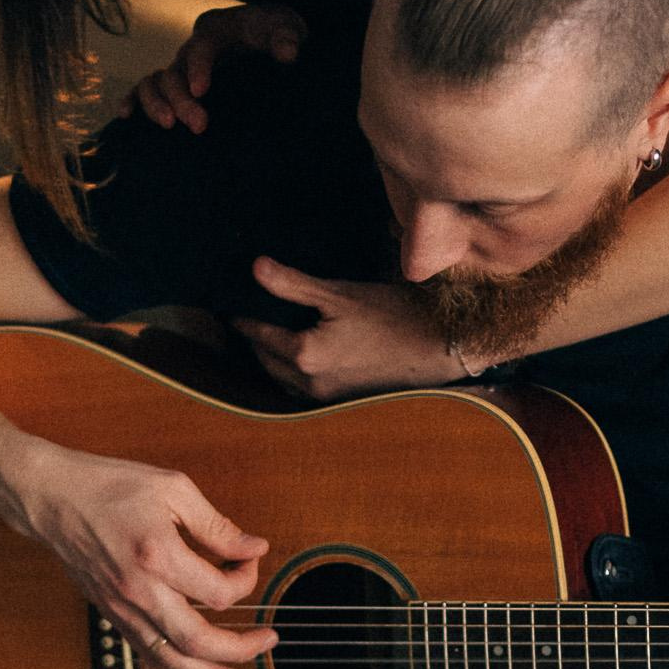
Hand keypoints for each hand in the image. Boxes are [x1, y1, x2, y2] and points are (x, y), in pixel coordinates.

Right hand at [12, 440, 272, 668]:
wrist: (52, 499)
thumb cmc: (108, 486)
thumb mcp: (172, 489)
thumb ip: (216, 525)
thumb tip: (255, 548)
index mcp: (156, 554)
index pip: (217, 590)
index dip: (245, 579)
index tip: (248, 558)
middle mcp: (139, 591)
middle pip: (198, 641)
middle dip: (240, 649)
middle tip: (270, 642)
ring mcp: (123, 609)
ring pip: (172, 660)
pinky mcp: (113, 616)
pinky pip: (151, 655)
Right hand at [117, 6, 306, 132]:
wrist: (267, 37)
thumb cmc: (275, 32)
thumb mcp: (286, 28)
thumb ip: (286, 37)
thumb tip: (287, 54)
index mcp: (216, 29)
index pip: (201, 46)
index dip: (198, 67)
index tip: (201, 91)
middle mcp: (192, 47)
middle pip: (175, 70)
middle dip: (182, 98)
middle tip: (200, 126)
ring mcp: (181, 67)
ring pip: (155, 80)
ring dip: (155, 103)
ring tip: (168, 126)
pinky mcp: (178, 83)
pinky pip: (147, 89)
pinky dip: (133, 100)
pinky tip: (126, 117)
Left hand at [232, 261, 454, 397]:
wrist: (436, 347)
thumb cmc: (392, 316)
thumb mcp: (339, 294)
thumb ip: (293, 284)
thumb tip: (255, 267)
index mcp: (305, 355)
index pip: (257, 335)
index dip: (243, 318)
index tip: (231, 306)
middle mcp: (309, 383)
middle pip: (265, 360)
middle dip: (253, 340)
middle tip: (244, 316)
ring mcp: (325, 396)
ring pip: (282, 377)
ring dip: (271, 358)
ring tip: (265, 334)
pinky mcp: (340, 400)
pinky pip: (301, 387)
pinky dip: (291, 370)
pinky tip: (297, 354)